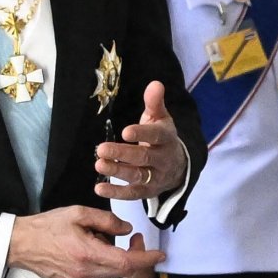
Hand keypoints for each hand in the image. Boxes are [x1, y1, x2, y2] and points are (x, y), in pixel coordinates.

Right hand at [8, 205, 164, 277]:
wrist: (21, 245)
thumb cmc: (47, 227)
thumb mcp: (78, 213)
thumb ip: (107, 221)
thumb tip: (126, 230)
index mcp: (87, 254)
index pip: (126, 262)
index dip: (146, 258)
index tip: (160, 254)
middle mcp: (85, 274)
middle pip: (123, 270)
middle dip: (135, 255)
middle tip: (135, 238)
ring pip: (112, 274)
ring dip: (117, 259)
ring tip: (102, 240)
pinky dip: (105, 265)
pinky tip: (93, 251)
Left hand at [94, 80, 185, 200]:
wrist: (178, 167)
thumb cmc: (161, 138)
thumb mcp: (160, 119)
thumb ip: (155, 103)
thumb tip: (155, 83)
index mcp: (167, 138)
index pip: (156, 135)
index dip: (142, 133)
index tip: (125, 131)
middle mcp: (163, 158)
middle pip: (144, 157)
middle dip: (122, 154)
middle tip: (102, 149)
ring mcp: (156, 176)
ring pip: (137, 175)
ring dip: (117, 171)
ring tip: (99, 164)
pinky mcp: (147, 191)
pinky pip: (132, 194)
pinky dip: (116, 193)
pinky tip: (99, 188)